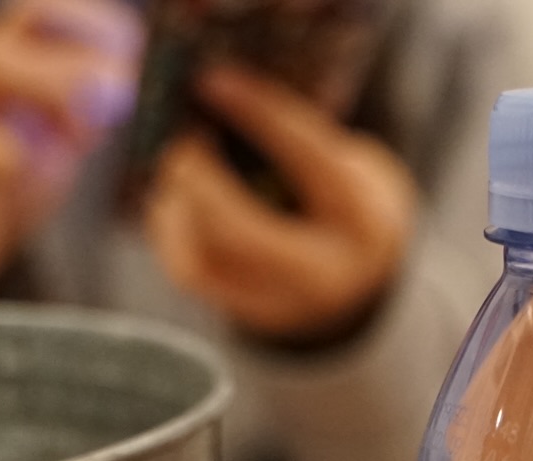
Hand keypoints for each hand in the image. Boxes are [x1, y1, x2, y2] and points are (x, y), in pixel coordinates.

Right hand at [0, 0, 143, 294]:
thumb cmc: (9, 167)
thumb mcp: (63, 128)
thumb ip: (94, 103)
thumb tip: (129, 84)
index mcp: (17, 52)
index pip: (51, 9)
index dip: (95, 22)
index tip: (132, 55)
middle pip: (26, 19)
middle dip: (82, 47)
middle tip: (118, 92)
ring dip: (51, 87)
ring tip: (81, 130)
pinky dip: (5, 151)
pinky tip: (27, 167)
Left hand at [145, 65, 416, 344]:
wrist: (358, 279)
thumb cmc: (346, 203)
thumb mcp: (347, 164)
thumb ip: (298, 139)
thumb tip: (222, 98)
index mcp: (363, 221)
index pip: (308, 157)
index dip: (259, 114)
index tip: (213, 80)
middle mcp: (323, 274)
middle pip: (240, 229)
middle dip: (198, 177)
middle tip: (182, 135)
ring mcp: (281, 302)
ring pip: (204, 254)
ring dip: (177, 199)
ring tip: (178, 160)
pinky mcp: (242, 308)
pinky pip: (188, 269)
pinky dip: (170, 224)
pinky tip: (173, 194)